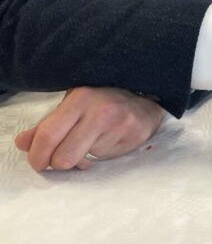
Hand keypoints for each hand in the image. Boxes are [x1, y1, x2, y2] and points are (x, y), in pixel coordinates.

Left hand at [14, 87, 165, 170]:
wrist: (144, 95)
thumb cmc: (102, 99)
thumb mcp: (72, 104)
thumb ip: (47, 125)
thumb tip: (21, 142)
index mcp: (80, 97)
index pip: (47, 136)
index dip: (37, 156)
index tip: (38, 161)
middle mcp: (101, 110)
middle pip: (63, 159)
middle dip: (59, 162)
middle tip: (64, 155)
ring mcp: (120, 124)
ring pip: (84, 162)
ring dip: (84, 156)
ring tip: (94, 138)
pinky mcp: (134, 136)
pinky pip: (105, 159)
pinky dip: (102, 153)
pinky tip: (109, 138)